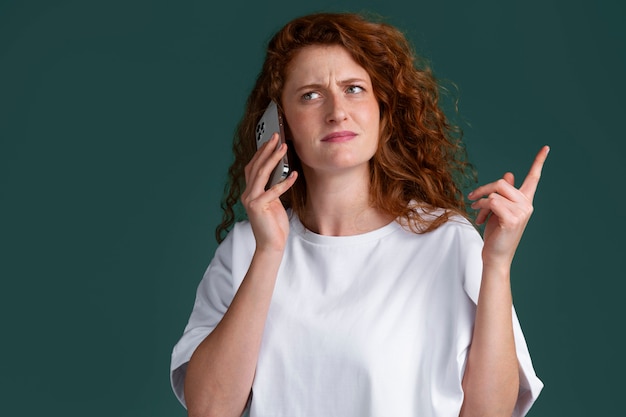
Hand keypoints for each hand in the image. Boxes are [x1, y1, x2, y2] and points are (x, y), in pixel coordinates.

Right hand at [241, 133, 297, 252]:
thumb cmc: (274, 225)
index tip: (271, 140)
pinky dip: (284, 182)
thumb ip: (272, 188)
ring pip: (262, 174)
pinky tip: (294, 175)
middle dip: (267, 150)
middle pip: (256, 166)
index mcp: (250, 192)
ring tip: (284, 148)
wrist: (271, 245)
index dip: (261, 152)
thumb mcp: (274, 202)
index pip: (253, 167)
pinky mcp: (258, 207)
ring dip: (274, 159)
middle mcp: (247, 194)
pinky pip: (273, 191)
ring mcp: (251, 200)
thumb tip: (281, 171)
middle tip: (276, 136)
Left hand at [468, 146, 549, 268]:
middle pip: (502, 182)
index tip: (546, 147)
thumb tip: (509, 174)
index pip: (534, 178)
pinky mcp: (512, 219)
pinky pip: (492, 202)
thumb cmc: (497, 234)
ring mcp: (522, 212)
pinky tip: (480, 218)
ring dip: (480, 201)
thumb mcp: (499, 210)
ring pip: (495, 193)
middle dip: (484, 189)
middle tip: (471, 198)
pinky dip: (481, 208)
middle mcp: (527, 205)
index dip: (539, 162)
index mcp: (525, 201)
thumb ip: (504, 193)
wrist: (496, 256)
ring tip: (476, 212)